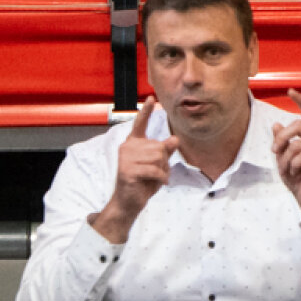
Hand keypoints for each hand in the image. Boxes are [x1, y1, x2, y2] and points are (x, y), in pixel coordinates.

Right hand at [90, 97, 176, 242]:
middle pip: (158, 146)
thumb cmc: (142, 183)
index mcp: (133, 144)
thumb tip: (175, 139)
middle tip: (157, 173)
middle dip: (164, 161)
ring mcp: (126, 159)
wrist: (129, 202)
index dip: (146, 111)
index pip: (140, 124)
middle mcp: (127, 148)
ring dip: (163, 171)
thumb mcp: (157, 165)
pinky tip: (158, 183)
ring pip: (158, 158)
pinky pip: (154, 170)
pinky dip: (161, 178)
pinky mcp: (128, 170)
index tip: (150, 98)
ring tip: (156, 178)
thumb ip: (165, 151)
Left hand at [271, 90, 300, 228]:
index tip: (290, 91)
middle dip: (280, 139)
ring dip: (285, 159)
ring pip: (297, 143)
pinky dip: (293, 166)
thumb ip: (281, 143)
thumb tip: (275, 124)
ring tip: (288, 170)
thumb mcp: (284, 159)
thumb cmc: (299, 180)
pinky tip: (297, 173)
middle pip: (297, 125)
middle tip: (274, 151)